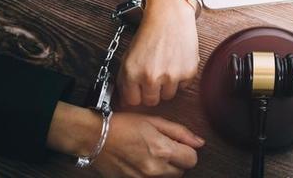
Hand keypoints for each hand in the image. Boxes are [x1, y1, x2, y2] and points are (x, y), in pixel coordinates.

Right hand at [47, 102, 204, 176]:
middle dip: (176, 160)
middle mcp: (155, 169)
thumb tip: (199, 142)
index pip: (192, 159)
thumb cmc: (122, 126)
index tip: (178, 145)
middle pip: (181, 171)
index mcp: (163, 150)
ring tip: (150, 155)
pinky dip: (152, 174)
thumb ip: (180, 132)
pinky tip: (142, 163)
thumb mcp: (154, 121)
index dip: (187, 150)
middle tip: (162, 148)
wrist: (93, 137)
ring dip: (165, 169)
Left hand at [118, 0, 198, 105]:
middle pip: (151, 101)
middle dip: (152, 92)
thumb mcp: (129, 56)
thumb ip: (126, 80)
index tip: (139, 90)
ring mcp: (171, 76)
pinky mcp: (187, 73)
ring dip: (167, 86)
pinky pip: (183, 86)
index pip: (133, 101)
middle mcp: (151, 77)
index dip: (136, 95)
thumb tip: (126, 101)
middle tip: (154, 77)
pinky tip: (176, 63)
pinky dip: (180, 78)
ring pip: (168, 96)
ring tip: (165, 67)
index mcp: (132, 73)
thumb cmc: (150, 33)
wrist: (170, 17)